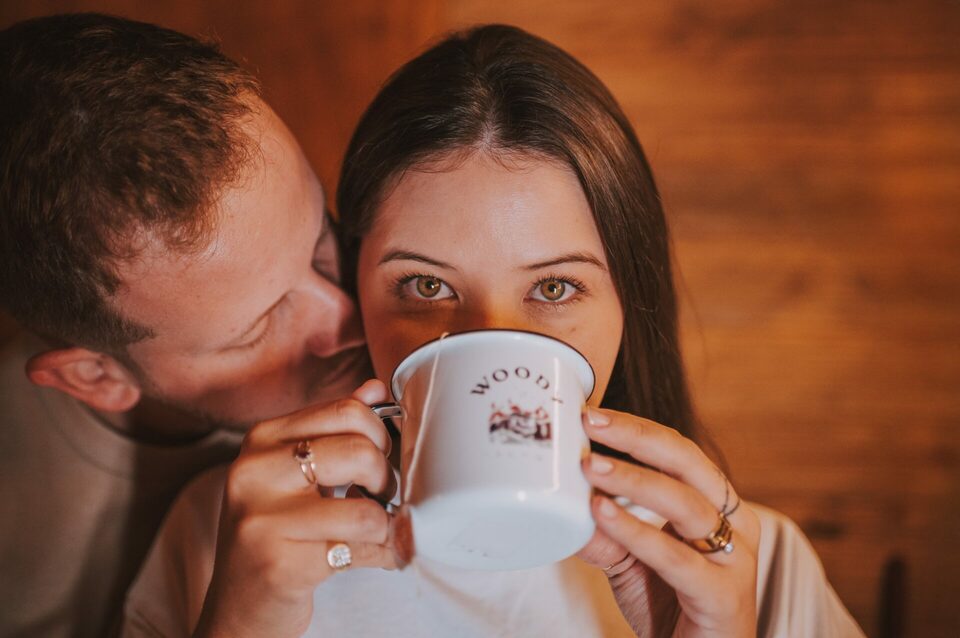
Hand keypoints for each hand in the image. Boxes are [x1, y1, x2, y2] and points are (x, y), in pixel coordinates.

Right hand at [194, 380, 399, 637]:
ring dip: (386, 524)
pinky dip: (383, 553)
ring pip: (365, 508)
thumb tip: (377, 389)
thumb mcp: (296, 474)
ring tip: (378, 530)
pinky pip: (359, 550)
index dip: (381, 435)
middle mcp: (254, 471)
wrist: (239, 606)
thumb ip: (335, 430)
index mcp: (261, 439)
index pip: (346, 410)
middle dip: (387, 478)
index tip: (382, 458)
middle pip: (360, 451)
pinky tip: (380, 556)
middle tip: (383, 497)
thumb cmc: (275, 534)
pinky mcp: (278, 562)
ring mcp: (262, 518)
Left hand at [577, 408, 759, 637]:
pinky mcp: (723, 597)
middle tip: (592, 422)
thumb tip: (563, 498)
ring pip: (685, 504)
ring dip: (633, 480)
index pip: (679, 452)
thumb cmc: (672, 607)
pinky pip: (676, 558)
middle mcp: (734, 525)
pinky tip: (604, 515)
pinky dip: (637, 532)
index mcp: (718, 507)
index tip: (592, 414)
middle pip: (688, 463)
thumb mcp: (629, 561)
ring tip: (590, 466)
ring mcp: (734, 561)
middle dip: (638, 437)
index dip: (638, 429)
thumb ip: (602, 531)